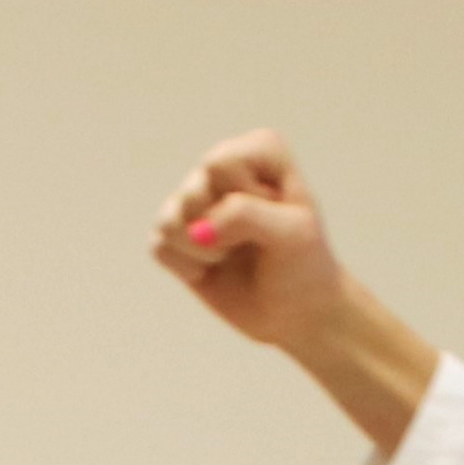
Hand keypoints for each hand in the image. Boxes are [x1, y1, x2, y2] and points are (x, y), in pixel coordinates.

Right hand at [151, 130, 348, 355]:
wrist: (300, 313)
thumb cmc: (304, 266)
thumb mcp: (294, 235)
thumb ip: (246, 216)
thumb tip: (195, 230)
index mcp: (259, 150)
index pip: (221, 164)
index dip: (247, 198)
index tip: (277, 217)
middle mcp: (223, 167)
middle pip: (194, 192)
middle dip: (225, 229)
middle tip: (254, 242)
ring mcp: (196, 200)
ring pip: (170, 219)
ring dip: (203, 251)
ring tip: (231, 255)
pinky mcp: (177, 236)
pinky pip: (159, 246)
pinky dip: (187, 267)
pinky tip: (212, 270)